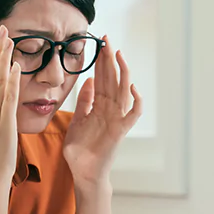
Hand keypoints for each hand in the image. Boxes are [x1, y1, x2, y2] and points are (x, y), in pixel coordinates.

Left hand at [63, 36, 141, 189]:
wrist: (83, 173)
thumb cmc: (80, 151)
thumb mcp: (76, 121)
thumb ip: (83, 102)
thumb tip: (87, 80)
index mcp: (99, 107)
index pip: (101, 79)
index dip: (100, 62)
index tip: (98, 44)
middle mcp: (110, 110)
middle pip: (112, 80)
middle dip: (109, 60)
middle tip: (107, 40)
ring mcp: (117, 119)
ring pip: (123, 91)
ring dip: (122, 72)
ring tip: (118, 54)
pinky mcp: (120, 131)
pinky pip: (133, 114)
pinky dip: (136, 101)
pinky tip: (132, 87)